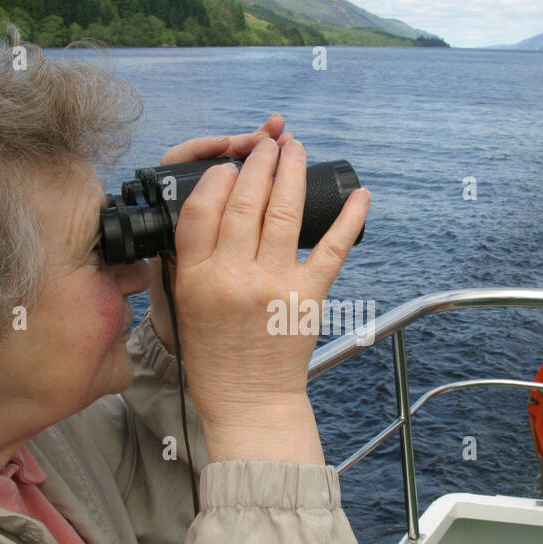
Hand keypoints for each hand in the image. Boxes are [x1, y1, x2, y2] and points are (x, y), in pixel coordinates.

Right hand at [173, 134, 369, 463]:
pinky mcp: (308, 297)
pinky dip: (348, 219)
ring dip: (293, 173)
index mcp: (196, 278)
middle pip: (245, 203)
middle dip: (259, 164)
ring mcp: (273, 285)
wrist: (249, 399)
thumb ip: (188, 261)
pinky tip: (358, 195)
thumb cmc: (214, 356)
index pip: (201, 211)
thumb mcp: (183, 306)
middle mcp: (233, 277)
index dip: (217, 178)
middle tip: (267, 143)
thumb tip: (204, 210)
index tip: (227, 164)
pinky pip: (331, 248)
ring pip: (284, 213)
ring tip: (296, 149)